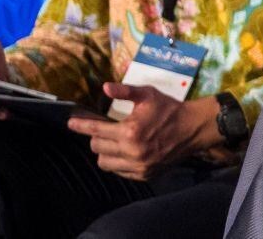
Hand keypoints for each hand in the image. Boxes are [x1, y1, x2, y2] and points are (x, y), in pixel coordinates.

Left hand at [68, 84, 211, 180]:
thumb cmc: (168, 109)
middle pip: (97, 148)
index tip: (70, 124)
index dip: (81, 126)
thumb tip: (105, 87)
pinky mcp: (144, 175)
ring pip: (105, 164)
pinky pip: (119, 172)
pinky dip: (118, 162)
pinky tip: (126, 152)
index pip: (96, 130)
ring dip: (104, 152)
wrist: (192, 128)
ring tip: (113, 143)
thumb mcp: (148, 95)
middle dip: (96, 137)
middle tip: (104, 130)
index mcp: (130, 131)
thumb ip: (125, 91)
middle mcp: (131, 151)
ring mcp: (138, 166)